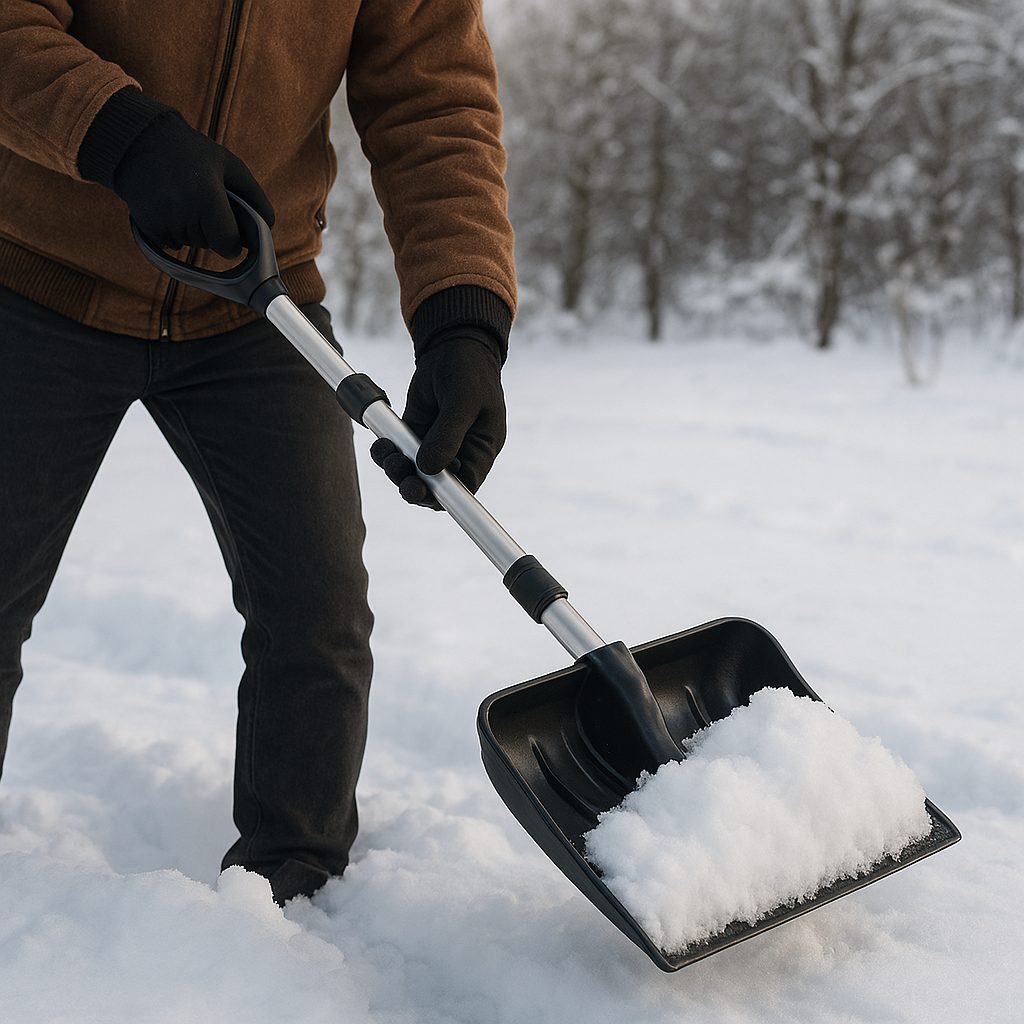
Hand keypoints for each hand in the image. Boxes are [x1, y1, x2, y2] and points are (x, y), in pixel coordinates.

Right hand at [114, 110, 273, 256]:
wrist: (138, 142)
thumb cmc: (192, 153)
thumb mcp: (230, 166)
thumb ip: (255, 197)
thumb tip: (268, 227)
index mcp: (208, 200)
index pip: (229, 246)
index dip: (233, 239)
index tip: (229, 224)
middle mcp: (184, 215)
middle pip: (210, 245)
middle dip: (211, 229)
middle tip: (200, 197)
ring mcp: (163, 223)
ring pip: (191, 245)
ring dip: (192, 229)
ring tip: (182, 195)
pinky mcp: (148, 228)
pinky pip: (172, 243)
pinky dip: (173, 230)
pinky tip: (167, 203)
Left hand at [370, 335, 505, 509]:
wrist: (452, 345)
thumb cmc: (469, 372)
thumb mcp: (463, 401)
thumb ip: (447, 435)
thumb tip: (428, 469)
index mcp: (480, 451)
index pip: (465, 488)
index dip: (448, 499)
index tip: (428, 496)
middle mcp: (458, 454)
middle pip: (435, 487)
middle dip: (415, 487)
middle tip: (402, 478)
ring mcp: (434, 445)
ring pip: (412, 473)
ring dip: (396, 469)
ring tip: (386, 452)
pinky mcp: (414, 433)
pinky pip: (398, 453)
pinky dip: (387, 452)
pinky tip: (381, 443)